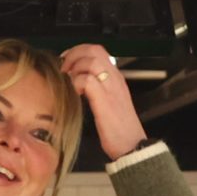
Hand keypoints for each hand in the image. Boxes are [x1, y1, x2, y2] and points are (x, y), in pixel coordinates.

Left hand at [59, 43, 146, 159]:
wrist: (132, 145)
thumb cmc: (119, 129)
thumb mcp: (110, 103)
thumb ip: (98, 90)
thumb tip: (78, 82)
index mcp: (116, 78)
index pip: (98, 51)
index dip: (79, 51)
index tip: (66, 60)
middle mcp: (115, 79)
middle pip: (94, 50)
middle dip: (74, 54)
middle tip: (64, 67)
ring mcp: (111, 88)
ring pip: (91, 61)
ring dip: (75, 67)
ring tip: (69, 80)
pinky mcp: (104, 101)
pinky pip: (87, 80)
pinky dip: (77, 83)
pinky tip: (76, 93)